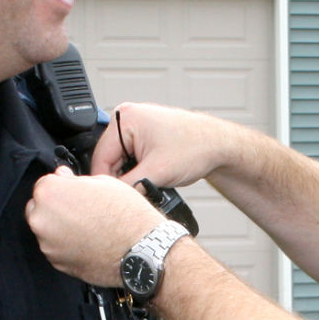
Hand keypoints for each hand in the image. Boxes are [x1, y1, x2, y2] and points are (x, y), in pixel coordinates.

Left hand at [26, 167, 162, 284]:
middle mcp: (42, 220)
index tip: (72, 191)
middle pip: (39, 208)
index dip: (61, 187)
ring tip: (88, 228)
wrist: (141, 250)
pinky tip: (88, 242)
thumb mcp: (103, 182)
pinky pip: (56, 249)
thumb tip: (63, 177)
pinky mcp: (57, 263)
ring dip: (59, 228)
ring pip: (47, 231)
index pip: (44, 184)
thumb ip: (75, 180)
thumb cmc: (127, 216)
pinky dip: (67, 246)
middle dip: (54, 207)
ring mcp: (48, 244)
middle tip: (81, 210)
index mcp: (50, 193)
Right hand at [91, 103, 233, 187]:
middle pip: (108, 159)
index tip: (112, 201)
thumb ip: (129, 187)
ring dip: (129, 176)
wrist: (218, 145)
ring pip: (118, 161)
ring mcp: (134, 125)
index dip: (106, 184)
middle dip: (120, 179)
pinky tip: (149, 177)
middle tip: (134, 195)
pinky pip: (129, 157)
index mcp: (125, 118)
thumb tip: (112, 199)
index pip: (100, 157)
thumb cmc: (196, 148)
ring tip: (147, 184)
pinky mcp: (142, 135)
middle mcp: (126, 117)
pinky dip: (136, 171)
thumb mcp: (157, 172)